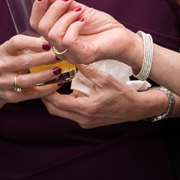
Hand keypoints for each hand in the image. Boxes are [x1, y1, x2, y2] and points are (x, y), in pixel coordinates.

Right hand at [0, 35, 65, 104]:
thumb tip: (54, 40)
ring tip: (58, 70)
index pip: (17, 43)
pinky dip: (45, 90)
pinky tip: (57, 84)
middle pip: (25, 61)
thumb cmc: (11, 63)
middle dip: (44, 59)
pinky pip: (31, 93)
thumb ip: (32, 44)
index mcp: (4, 51)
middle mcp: (3, 66)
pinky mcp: (11, 96)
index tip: (48, 44)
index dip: (33, 43)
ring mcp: (6, 82)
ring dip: (45, 75)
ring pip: (27, 79)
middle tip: (59, 56)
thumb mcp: (15, 51)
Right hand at [29, 0, 140, 67]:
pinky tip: (83, 20)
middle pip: (41, 29)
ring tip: (79, 11)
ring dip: (65, 16)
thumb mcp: (80, 10)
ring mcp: (70, 54)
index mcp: (56, 37)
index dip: (36, 9)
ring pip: (53, 34)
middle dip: (53, 9)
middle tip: (69, 0)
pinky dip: (74, 26)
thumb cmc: (102, 26)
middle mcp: (60, 48)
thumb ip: (63, 4)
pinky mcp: (82, 56)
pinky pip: (67, 41)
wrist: (123, 36)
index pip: (35, 25)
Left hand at [40, 62, 167, 129]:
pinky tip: (69, 92)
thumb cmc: (122, 94)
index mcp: (85, 108)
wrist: (136, 109)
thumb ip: (87, 69)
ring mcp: (85, 123)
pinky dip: (66, 104)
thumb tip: (72, 56)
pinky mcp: (88, 123)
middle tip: (45, 83)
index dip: (47, 91)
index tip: (43, 80)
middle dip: (47, 97)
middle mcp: (82, 119)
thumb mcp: (105, 78)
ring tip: (55, 86)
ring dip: (57, 101)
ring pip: (62, 113)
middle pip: (55, 110)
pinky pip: (71, 114)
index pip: (57, 102)